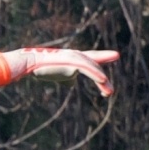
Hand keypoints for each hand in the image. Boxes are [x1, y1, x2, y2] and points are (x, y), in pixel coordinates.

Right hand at [0, 48, 118, 96]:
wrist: (31, 63)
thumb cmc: (42, 69)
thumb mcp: (58, 75)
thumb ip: (67, 78)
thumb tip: (73, 83)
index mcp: (74, 58)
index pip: (91, 58)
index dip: (103, 57)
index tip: (116, 56)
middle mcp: (76, 56)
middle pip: (94, 66)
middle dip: (102, 80)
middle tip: (109, 92)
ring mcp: (75, 57)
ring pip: (93, 70)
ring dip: (101, 83)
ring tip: (108, 93)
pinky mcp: (72, 62)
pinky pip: (87, 69)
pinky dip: (96, 75)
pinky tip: (103, 81)